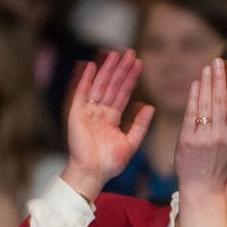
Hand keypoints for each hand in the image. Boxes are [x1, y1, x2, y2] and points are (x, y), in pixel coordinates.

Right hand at [61, 50, 154, 198]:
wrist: (92, 173)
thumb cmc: (110, 163)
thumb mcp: (131, 142)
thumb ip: (140, 125)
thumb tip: (150, 107)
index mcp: (111, 119)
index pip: (123, 93)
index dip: (130, 78)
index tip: (138, 63)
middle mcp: (99, 112)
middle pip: (112, 85)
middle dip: (121, 69)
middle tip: (130, 52)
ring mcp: (87, 112)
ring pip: (99, 86)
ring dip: (107, 70)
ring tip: (116, 54)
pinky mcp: (76, 114)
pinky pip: (80, 93)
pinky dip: (85, 80)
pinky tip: (92, 66)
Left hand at [174, 58, 226, 195]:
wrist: (203, 188)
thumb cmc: (224, 167)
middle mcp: (220, 136)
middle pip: (220, 101)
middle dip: (219, 79)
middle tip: (218, 61)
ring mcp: (203, 139)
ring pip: (206, 105)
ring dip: (207, 84)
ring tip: (207, 68)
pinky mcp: (187, 141)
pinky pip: (191, 115)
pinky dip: (193, 98)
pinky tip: (196, 84)